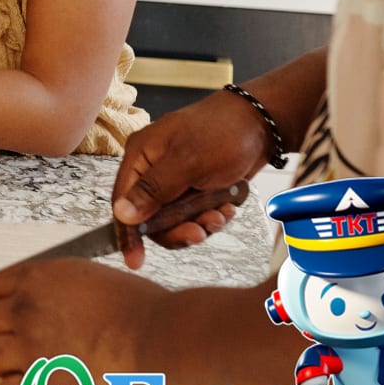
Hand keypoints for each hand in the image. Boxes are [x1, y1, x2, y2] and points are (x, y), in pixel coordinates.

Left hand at [0, 258, 164, 384]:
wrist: (165, 342)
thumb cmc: (144, 313)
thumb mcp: (92, 280)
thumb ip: (58, 289)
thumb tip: (41, 301)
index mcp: (39, 278)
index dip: (1, 305)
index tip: (9, 317)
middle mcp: (26, 309)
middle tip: (16, 346)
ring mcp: (30, 348)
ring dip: (4, 365)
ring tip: (30, 370)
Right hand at [109, 88, 268, 267]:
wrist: (261, 124)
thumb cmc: (222, 133)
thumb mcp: (187, 162)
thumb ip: (153, 190)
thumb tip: (122, 214)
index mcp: (141, 156)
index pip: (123, 201)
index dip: (128, 233)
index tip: (135, 260)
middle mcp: (153, 169)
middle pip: (150, 216)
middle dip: (176, 229)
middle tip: (198, 234)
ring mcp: (175, 179)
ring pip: (175, 220)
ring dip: (198, 225)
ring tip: (219, 217)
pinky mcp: (195, 187)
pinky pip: (194, 215)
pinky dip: (210, 218)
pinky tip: (226, 209)